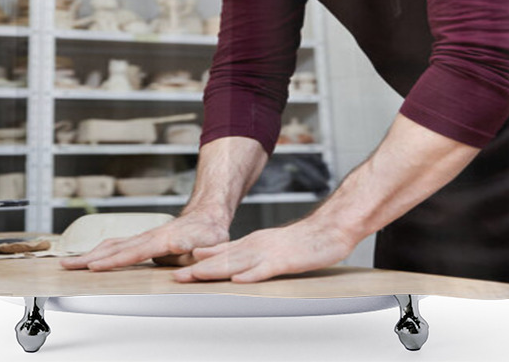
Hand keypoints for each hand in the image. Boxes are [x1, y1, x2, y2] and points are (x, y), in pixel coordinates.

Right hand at [59, 211, 229, 270]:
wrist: (209, 215)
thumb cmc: (211, 233)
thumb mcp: (212, 244)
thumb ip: (197, 251)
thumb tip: (181, 256)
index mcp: (165, 239)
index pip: (135, 252)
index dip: (114, 260)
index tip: (94, 266)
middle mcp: (151, 236)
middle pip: (116, 247)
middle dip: (90, 257)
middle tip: (68, 266)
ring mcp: (145, 237)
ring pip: (114, 245)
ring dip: (91, 254)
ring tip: (69, 263)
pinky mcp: (143, 240)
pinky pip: (118, 246)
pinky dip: (101, 252)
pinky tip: (89, 258)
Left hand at [172, 219, 355, 282]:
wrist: (331, 228)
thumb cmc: (305, 241)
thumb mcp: (273, 246)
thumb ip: (253, 255)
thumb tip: (233, 267)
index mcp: (255, 242)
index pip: (222, 252)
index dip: (200, 260)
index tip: (179, 266)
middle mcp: (258, 244)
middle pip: (224, 258)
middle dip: (199, 268)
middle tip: (177, 276)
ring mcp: (271, 251)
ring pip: (238, 262)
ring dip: (216, 269)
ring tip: (196, 276)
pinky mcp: (286, 260)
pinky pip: (266, 269)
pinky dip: (251, 274)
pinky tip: (238, 280)